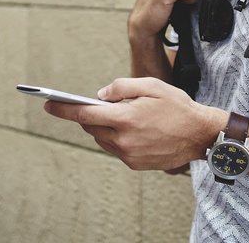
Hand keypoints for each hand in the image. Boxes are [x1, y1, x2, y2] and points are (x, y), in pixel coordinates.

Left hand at [43, 77, 225, 170]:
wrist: (200, 135)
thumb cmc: (177, 106)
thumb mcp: (151, 85)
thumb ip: (121, 87)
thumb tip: (100, 96)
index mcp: (126, 118)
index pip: (85, 115)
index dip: (63, 109)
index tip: (48, 104)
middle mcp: (124, 140)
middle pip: (92, 128)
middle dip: (89, 116)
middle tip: (97, 105)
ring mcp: (129, 155)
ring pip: (102, 140)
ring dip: (104, 128)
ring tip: (120, 116)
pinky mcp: (135, 164)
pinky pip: (116, 149)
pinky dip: (117, 138)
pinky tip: (133, 129)